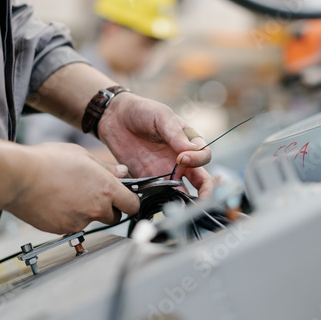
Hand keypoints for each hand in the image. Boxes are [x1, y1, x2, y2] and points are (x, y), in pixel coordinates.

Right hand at [4, 143, 139, 233]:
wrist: (18, 177)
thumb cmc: (47, 162)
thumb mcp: (82, 155)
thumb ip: (106, 167)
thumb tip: (122, 172)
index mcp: (106, 189)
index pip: (132, 205)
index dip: (130, 201)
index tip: (127, 199)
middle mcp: (96, 208)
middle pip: (114, 217)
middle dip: (109, 208)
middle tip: (94, 195)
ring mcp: (79, 221)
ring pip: (91, 220)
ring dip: (85, 211)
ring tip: (68, 193)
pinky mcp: (62, 229)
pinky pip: (71, 224)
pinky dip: (67, 216)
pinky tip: (56, 201)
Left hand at [98, 93, 213, 197]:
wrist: (115, 117)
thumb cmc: (142, 111)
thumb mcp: (162, 116)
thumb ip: (176, 133)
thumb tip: (192, 150)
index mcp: (188, 143)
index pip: (204, 156)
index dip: (198, 160)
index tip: (182, 157)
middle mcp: (181, 161)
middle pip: (201, 182)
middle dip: (206, 193)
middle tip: (202, 201)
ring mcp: (165, 173)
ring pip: (182, 193)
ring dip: (183, 202)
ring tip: (180, 208)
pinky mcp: (148, 181)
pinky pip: (158, 196)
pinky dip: (160, 202)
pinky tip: (157, 204)